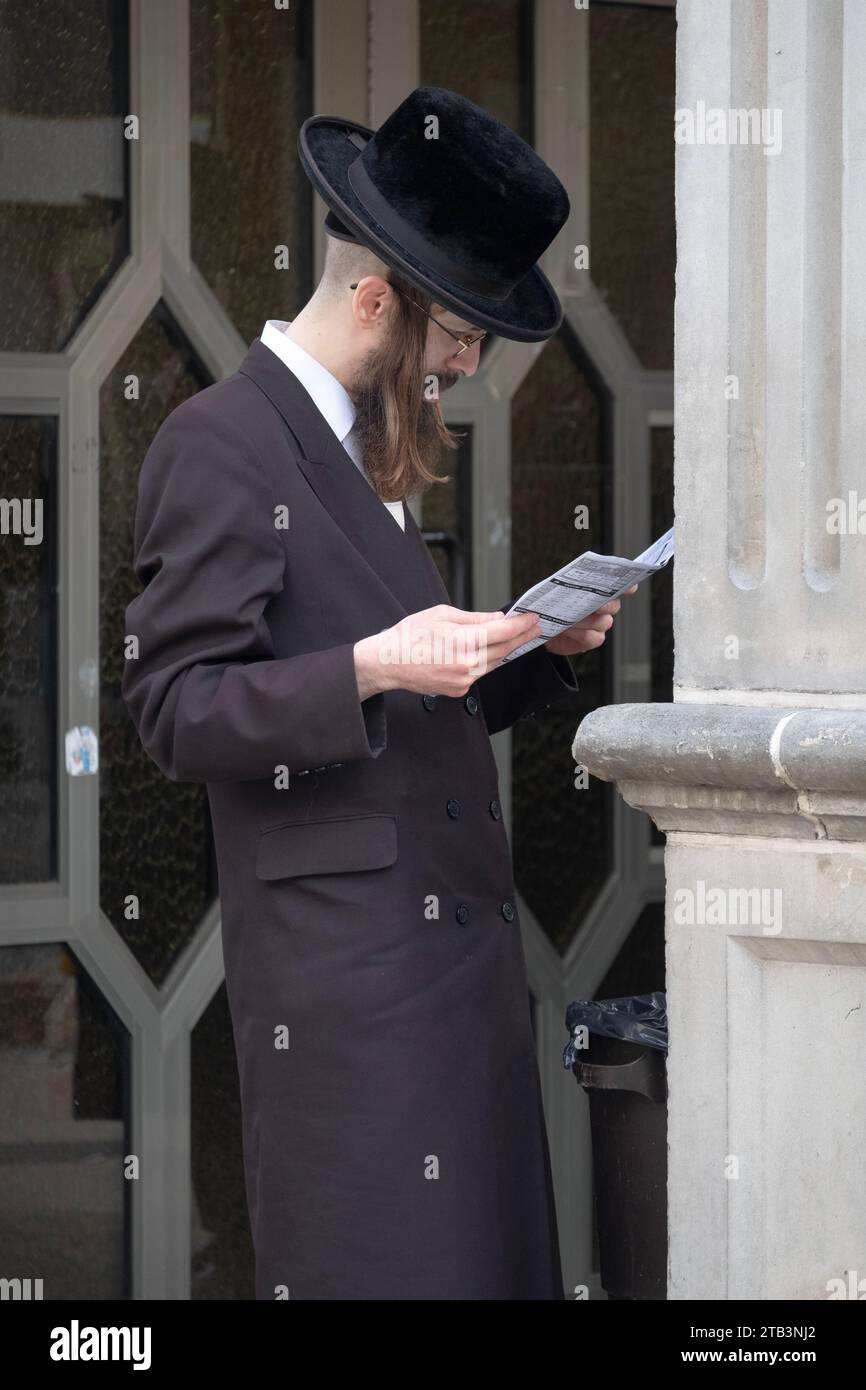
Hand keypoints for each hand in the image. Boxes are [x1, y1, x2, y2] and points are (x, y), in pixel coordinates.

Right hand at [354, 604, 541, 698]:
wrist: (388, 663)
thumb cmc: (409, 636)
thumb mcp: (441, 615)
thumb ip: (474, 618)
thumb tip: (497, 619)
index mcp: (463, 641)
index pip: (503, 632)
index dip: (522, 624)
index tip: (532, 618)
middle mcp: (467, 663)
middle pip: (504, 649)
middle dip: (521, 637)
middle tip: (534, 628)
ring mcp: (464, 680)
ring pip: (494, 663)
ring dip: (506, 650)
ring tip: (517, 638)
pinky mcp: (459, 689)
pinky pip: (479, 674)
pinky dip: (485, 662)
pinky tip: (488, 652)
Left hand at [544, 583, 638, 655]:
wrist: (541, 625)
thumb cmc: (553, 605)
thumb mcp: (557, 590)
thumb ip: (569, 585)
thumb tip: (574, 580)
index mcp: (599, 592)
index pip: (619, 587)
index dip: (627, 586)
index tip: (629, 586)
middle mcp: (604, 608)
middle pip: (613, 605)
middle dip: (605, 605)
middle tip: (596, 605)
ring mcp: (600, 625)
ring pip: (603, 622)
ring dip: (586, 620)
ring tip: (569, 619)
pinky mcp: (593, 639)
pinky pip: (594, 637)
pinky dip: (580, 634)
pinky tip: (568, 631)